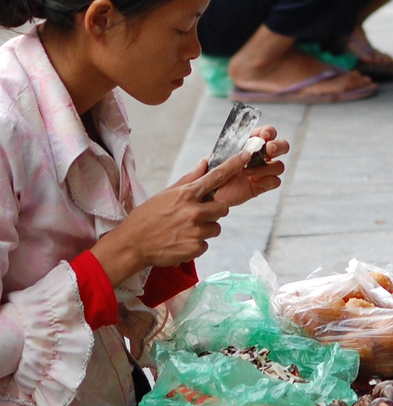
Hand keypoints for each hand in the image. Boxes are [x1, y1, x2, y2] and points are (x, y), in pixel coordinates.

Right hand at [91, 129, 287, 285]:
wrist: (132, 244)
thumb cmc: (148, 216)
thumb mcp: (167, 194)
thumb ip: (189, 179)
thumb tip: (205, 162)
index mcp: (187, 194)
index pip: (216, 176)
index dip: (234, 165)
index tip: (247, 156)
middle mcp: (194, 211)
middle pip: (223, 208)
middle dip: (214, 211)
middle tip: (197, 215)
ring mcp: (196, 231)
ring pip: (216, 228)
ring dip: (205, 229)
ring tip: (185, 230)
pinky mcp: (195, 248)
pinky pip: (206, 244)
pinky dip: (196, 244)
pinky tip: (181, 242)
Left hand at [211, 125, 288, 208]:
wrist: (211, 193)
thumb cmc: (213, 171)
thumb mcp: (215, 157)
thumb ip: (224, 151)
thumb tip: (233, 145)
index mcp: (251, 143)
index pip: (268, 132)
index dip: (269, 132)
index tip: (263, 135)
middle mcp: (261, 155)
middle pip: (282, 146)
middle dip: (278, 146)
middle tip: (269, 149)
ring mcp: (264, 171)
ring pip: (279, 166)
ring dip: (265, 167)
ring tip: (247, 171)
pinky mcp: (263, 185)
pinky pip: (275, 181)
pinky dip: (266, 180)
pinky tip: (253, 180)